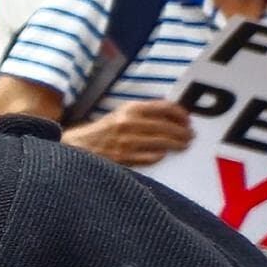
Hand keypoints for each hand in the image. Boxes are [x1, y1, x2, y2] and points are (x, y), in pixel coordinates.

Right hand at [69, 100, 193, 168]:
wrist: (77, 146)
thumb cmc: (103, 130)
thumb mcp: (121, 113)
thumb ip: (144, 113)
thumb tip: (173, 117)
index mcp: (130, 108)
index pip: (166, 108)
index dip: (181, 114)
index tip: (188, 121)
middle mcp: (129, 123)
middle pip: (168, 127)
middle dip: (183, 132)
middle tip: (190, 136)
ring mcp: (126, 142)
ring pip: (162, 143)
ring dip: (177, 145)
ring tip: (182, 145)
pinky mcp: (123, 158)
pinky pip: (151, 158)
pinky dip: (159, 156)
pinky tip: (161, 155)